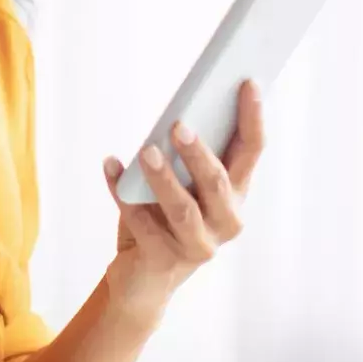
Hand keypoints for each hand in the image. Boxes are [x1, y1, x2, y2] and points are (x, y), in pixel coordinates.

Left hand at [102, 80, 264, 317]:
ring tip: (145, 150)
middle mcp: (225, 221)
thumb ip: (185, 155)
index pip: (252, 151)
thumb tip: (178, 112)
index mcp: (235, 195)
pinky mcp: (164, 260)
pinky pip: (141, 223)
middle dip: (199, 154)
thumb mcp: (181, 184)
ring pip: (183, 209)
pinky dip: (121, 192)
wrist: (143, 278)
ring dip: (163, 177)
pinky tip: (110, 165)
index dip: (252, 117)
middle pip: (218, 183)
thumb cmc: (163, 218)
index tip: (248, 83)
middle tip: (178, 125)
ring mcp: (197, 245)